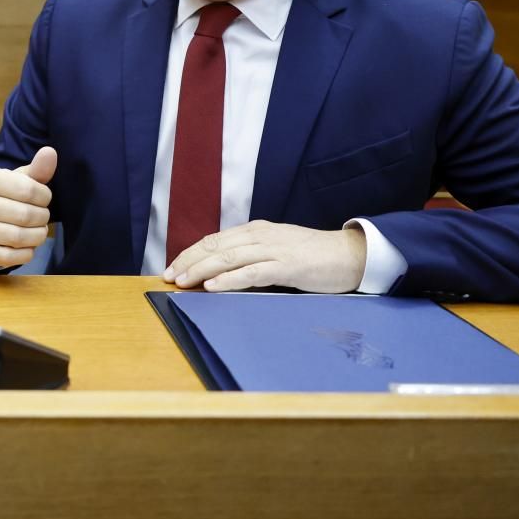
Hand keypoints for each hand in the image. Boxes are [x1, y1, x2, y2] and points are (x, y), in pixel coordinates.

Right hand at [0, 147, 56, 268]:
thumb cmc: (6, 196)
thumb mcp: (20, 180)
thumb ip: (37, 169)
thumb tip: (50, 152)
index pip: (27, 189)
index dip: (44, 196)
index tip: (44, 198)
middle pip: (24, 215)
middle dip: (42, 217)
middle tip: (43, 216)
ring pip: (17, 237)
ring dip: (37, 236)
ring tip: (39, 230)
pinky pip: (9, 257)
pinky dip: (26, 253)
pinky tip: (28, 245)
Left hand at [163, 220, 366, 293]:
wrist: (351, 255)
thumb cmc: (313, 257)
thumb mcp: (277, 250)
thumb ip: (252, 256)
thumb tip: (223, 272)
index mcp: (256, 231)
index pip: (214, 240)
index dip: (190, 253)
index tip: (171, 267)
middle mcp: (261, 236)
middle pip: (215, 246)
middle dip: (188, 261)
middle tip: (168, 276)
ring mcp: (273, 250)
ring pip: (228, 257)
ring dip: (201, 270)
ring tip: (182, 281)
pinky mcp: (287, 266)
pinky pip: (252, 272)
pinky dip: (229, 280)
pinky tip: (212, 287)